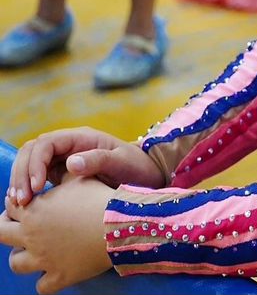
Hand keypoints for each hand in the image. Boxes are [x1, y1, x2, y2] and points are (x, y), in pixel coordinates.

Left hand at [0, 176, 113, 294]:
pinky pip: (40, 286)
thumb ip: (62, 173)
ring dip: (21, 256)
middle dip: (6, 228)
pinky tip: (53, 272)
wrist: (117, 225)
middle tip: (18, 226)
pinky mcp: (58, 276)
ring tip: (33, 251)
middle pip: (1, 234)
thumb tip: (60, 164)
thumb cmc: (99, 199)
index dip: (15, 202)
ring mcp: (42, 259)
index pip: (11, 205)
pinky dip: (45, 280)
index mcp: (35, 209)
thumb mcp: (80, 178)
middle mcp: (31, 235)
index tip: (22, 202)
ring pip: (15, 263)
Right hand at [8, 127, 164, 205]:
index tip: (36, 187)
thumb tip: (70, 163)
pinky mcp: (63, 174)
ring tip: (20, 204)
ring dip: (21, 181)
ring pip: (31, 163)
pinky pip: (38, 177)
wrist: (149, 177)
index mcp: (82, 138)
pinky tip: (27, 206)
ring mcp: (64, 158)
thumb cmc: (138, 167)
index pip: (46, 143)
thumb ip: (98, 160)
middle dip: (22, 173)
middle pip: (32, 151)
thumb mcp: (122, 162)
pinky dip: (29, 188)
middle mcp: (69, 145)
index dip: (36, 163)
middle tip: (21, 201)